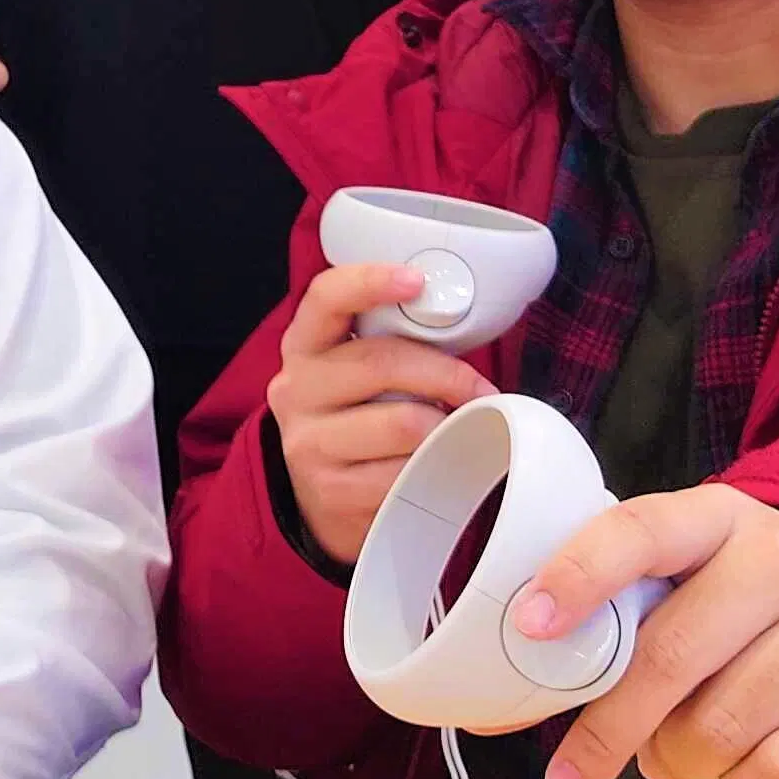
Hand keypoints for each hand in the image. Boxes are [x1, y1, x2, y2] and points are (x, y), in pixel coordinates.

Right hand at [265, 261, 490, 566]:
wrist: (326, 498)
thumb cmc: (360, 418)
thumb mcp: (359, 372)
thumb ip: (393, 342)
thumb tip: (463, 326)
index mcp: (304, 345)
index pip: (325, 298)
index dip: (369, 281)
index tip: (416, 281)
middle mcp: (295, 389)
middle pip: (382, 363)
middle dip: (448, 374)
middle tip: (482, 390)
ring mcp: (309, 443)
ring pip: (404, 423)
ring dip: (446, 427)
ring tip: (456, 430)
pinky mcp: (332, 491)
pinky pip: (406, 473)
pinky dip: (435, 467)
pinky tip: (436, 465)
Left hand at [513, 485, 778, 778]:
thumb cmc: (749, 597)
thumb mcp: (689, 573)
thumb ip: (618, 615)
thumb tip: (519, 704)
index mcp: (718, 518)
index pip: (639, 532)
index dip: (579, 575)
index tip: (530, 625)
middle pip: (670, 658)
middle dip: (607, 731)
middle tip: (569, 778)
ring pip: (718, 730)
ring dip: (675, 762)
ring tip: (673, 754)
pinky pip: (777, 772)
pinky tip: (738, 764)